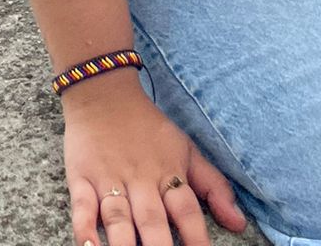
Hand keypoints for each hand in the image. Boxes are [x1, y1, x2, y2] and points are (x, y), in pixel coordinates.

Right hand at [62, 73, 248, 245]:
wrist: (102, 90)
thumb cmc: (148, 127)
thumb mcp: (185, 149)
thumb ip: (213, 186)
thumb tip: (239, 224)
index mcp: (168, 174)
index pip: (187, 211)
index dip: (197, 238)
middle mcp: (140, 181)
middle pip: (153, 221)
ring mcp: (109, 180)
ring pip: (118, 218)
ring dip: (123, 244)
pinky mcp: (81, 178)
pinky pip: (81, 207)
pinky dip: (84, 229)